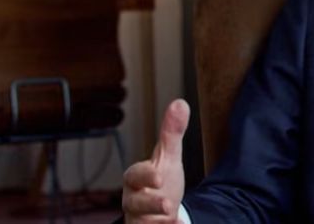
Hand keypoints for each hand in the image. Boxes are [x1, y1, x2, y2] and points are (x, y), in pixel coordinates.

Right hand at [123, 99, 189, 223]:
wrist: (161, 211)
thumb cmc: (161, 181)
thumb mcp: (168, 157)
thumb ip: (172, 133)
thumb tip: (180, 102)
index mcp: (136, 179)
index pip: (134, 176)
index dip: (145, 176)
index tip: (159, 177)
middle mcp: (133, 201)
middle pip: (135, 203)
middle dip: (150, 204)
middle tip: (167, 204)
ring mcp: (139, 220)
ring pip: (140, 222)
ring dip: (156, 221)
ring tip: (172, 216)